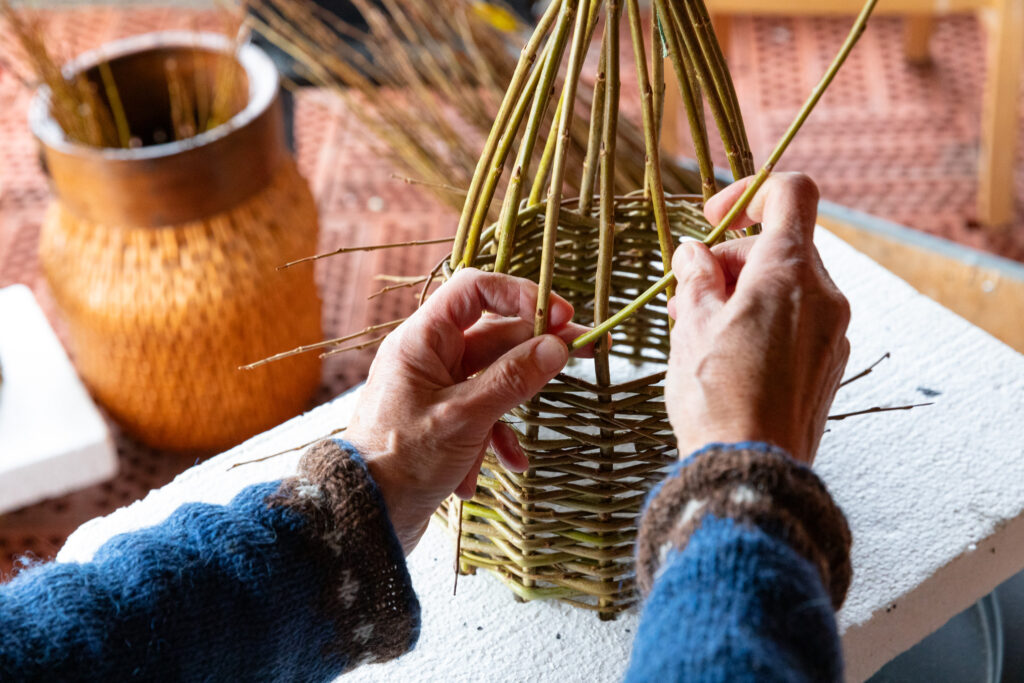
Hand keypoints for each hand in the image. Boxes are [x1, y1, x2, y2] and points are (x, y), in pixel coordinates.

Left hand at [345, 268, 592, 553]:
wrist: (363, 518)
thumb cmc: (401, 462)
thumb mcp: (464, 418)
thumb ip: (513, 379)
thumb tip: (557, 346)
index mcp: (422, 341)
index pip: (475, 290)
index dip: (520, 295)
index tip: (561, 315)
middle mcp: (429, 357)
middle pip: (494, 334)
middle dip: (538, 348)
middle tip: (590, 349)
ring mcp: (436, 388)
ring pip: (493, 378)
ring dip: (516, 403)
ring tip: (541, 425)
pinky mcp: (443, 420)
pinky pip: (482, 413)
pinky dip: (497, 436)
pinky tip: (508, 465)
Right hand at [666, 173, 850, 463]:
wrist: (751, 473)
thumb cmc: (716, 397)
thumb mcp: (690, 325)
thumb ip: (695, 277)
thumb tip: (695, 254)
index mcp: (790, 274)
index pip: (790, 194)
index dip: (748, 193)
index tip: (714, 220)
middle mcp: (824, 296)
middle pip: (780, 246)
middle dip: (731, 261)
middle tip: (686, 298)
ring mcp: (834, 333)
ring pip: (787, 286)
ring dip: (744, 293)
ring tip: (700, 333)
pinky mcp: (830, 365)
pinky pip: (798, 321)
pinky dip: (764, 321)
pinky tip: (729, 358)